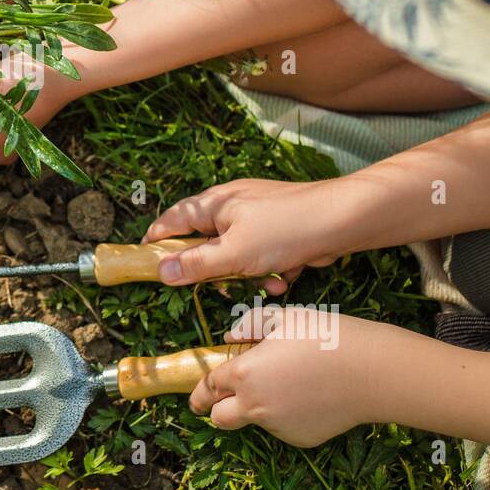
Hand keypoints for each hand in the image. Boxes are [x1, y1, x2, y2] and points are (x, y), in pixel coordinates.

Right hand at [144, 178, 354, 292]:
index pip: (173, 219)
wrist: (343, 219)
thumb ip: (196, 264)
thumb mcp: (234, 253)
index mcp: (215, 204)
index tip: (146, 261)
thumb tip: (161, 271)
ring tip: (267, 282)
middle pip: (206, 242)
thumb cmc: (285, 230)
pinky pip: (263, 255)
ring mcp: (258, 216)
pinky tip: (285, 277)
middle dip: (216, 268)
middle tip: (221, 285)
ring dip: (249, 274)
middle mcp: (233, 205)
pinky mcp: (280, 229)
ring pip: (237, 253)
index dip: (157, 240)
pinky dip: (271, 269)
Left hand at [191, 307, 398, 446]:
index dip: (200, 391)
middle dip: (215, 410)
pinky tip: (310, 396)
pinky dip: (287, 416)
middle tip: (222, 402)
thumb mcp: (284, 317)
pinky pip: (283, 427)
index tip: (197, 396)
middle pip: (220, 418)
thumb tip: (231, 335)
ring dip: (259, 408)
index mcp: (244, 374)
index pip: (209, 387)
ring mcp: (278, 426)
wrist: (371, 372)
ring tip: (291, 382)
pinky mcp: (301, 438)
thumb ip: (250, 324)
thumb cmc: (326, 337)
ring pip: (255, 421)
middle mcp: (255, 406)